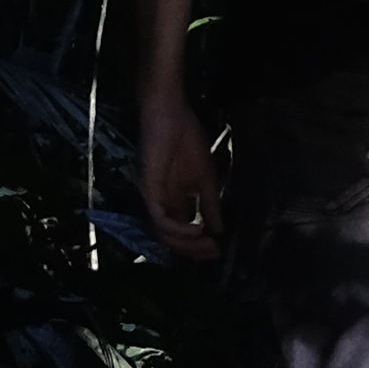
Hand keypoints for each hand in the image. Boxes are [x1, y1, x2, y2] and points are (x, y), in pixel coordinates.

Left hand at [139, 88, 226, 259]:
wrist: (171, 115)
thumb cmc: (186, 139)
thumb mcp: (206, 177)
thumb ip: (210, 204)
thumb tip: (219, 229)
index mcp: (176, 201)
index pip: (184, 233)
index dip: (200, 246)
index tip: (220, 250)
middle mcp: (163, 204)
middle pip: (174, 239)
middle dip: (194, 250)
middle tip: (214, 253)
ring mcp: (154, 198)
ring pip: (165, 234)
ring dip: (187, 244)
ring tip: (208, 243)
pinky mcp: (148, 190)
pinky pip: (160, 218)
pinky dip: (177, 229)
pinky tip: (197, 229)